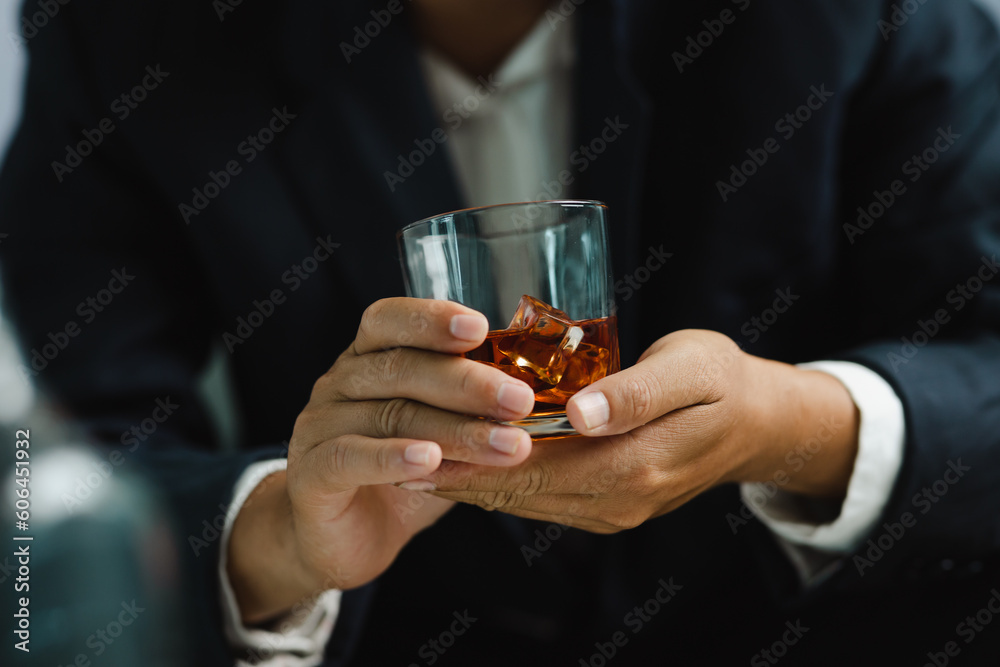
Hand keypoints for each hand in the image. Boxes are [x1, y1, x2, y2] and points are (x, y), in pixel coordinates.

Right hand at [227, 298, 536, 622]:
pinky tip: (431, 461)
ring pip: (392, 416)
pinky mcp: (311, 473)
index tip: (481, 327)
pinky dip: (393, 458)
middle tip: (520, 400)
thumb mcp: (443, 432)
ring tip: (510, 446)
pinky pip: (350, 457)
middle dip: (469, 382)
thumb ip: (475, 409)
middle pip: (402, 369)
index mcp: (369, 359)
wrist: (343, 537)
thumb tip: (547, 394)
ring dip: (457, 431)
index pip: (389, 320)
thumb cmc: (403, 473)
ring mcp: (319, 426)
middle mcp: (339, 384)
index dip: (432, 318)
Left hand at [425, 330, 859, 532]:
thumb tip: (581, 414)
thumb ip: (636, 393)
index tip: (421, 447)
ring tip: (416, 462)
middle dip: (460, 477)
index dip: (477, 461)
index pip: (539, 470)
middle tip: (397, 456)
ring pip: (529, 501)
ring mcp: (616, 509)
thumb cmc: (724, 380)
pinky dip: (503, 484)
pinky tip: (468, 465)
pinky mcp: (612, 503)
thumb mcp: (690, 369)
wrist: (759, 421)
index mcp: (639, 466)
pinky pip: (546, 498)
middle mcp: (622, 501)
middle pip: (524, 492)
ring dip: (474, 484)